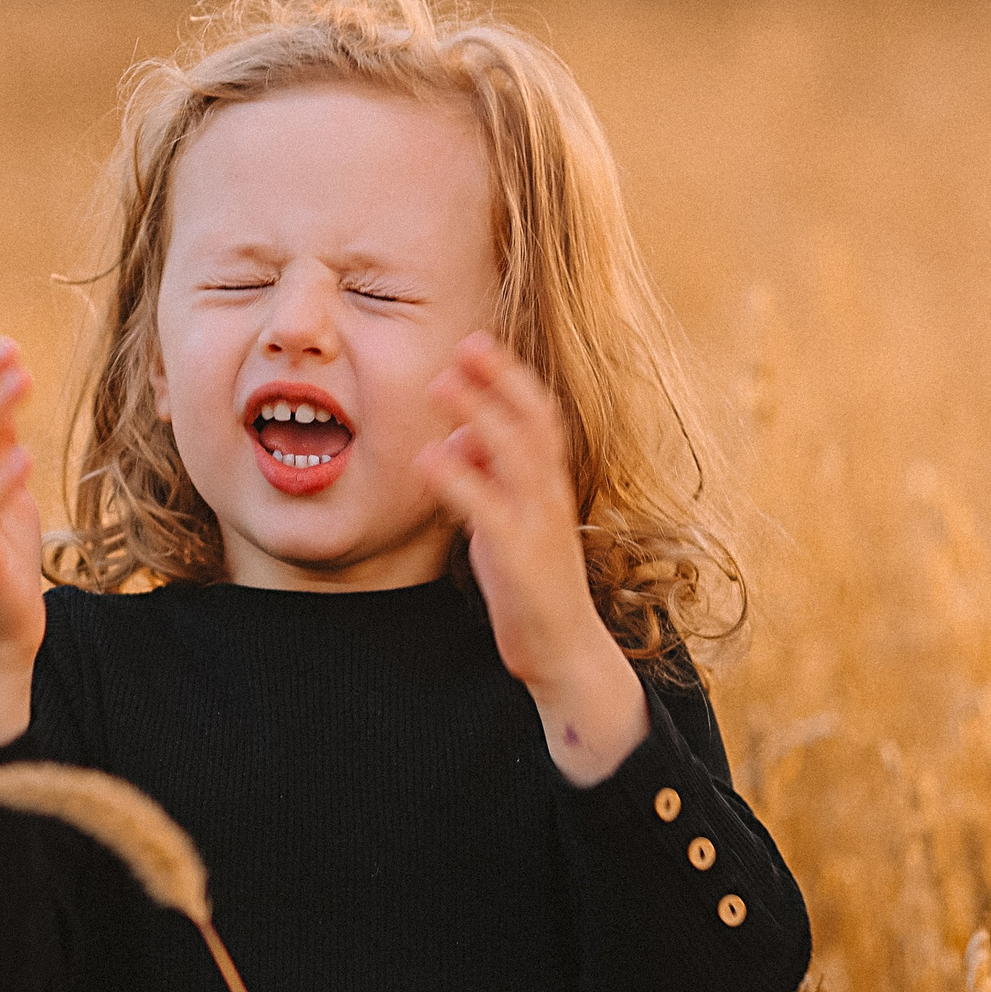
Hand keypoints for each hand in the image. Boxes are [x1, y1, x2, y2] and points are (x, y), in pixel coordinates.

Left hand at [417, 333, 645, 782]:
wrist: (562, 650)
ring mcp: (539, 524)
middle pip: (532, 422)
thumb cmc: (530, 582)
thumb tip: (454, 439)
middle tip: (466, 341)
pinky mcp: (520, 558)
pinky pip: (488, 510)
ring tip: (440, 382)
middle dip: (500, 379)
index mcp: (549, 483)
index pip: (537, 415)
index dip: (510, 377)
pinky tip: (428, 458)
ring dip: (478, 414)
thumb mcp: (504, 520)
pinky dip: (458, 480)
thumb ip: (485, 478)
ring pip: (514, 455)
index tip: (477, 341)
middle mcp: (550, 494)